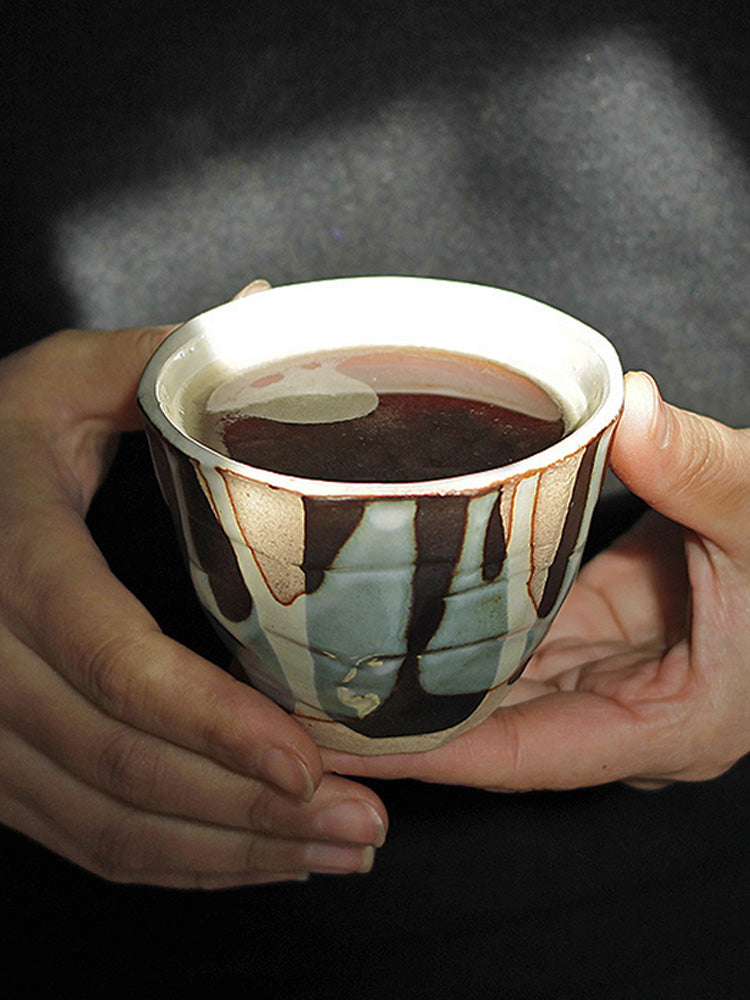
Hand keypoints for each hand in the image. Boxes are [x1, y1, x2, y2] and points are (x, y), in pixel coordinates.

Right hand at [0, 327, 385, 887]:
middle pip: (122, 767)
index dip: (213, 725)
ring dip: (228, 855)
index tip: (311, 761)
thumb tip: (270, 308)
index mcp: (15, 559)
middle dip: (251, 812)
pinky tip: (255, 857)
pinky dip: (174, 863)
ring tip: (340, 850)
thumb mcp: (58, 383)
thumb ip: (160, 359)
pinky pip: (80, 840)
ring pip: (105, 824)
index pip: (116, 664)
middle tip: (365, 821)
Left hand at [324, 372, 749, 790]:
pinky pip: (517, 626)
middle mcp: (624, 707)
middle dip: (399, 713)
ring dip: (420, 665)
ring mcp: (609, 665)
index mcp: (666, 725)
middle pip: (491, 724)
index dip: (425, 750)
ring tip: (322, 644)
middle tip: (295, 687)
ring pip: (496, 673)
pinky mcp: (599, 619)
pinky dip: (460, 614)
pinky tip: (398, 592)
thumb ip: (706, 472)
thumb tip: (635, 410)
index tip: (333, 739)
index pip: (518, 754)